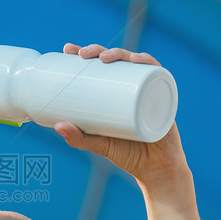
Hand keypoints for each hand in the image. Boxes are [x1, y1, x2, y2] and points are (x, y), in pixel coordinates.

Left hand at [55, 43, 187, 185]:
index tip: (69, 50)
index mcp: (114, 93)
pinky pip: (159, 75)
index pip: (99, 66)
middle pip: (116, 60)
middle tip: (82, 54)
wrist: (156, 170)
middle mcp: (131, 87)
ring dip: (120, 53)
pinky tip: (138, 60)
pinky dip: (150, 63)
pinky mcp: (163, 97)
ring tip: (104, 57)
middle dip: (98, 50)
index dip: (85, 53)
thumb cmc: (127, 154)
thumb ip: (79, 138)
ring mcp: (148, 90)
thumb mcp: (99, 144)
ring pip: (134, 62)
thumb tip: (57, 126)